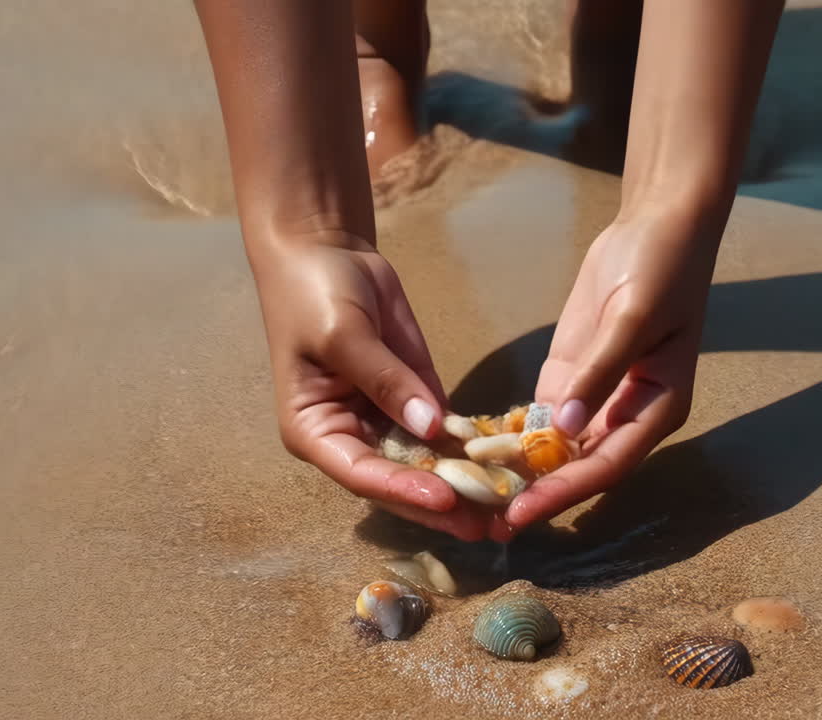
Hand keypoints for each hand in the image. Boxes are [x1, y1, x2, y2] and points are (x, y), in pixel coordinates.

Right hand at [253, 232, 491, 540]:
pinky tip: (507, 465)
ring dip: (465, 486)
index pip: (361, 473)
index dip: (403, 489)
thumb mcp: (343, 334)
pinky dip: (474, 450)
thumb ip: (385, 380)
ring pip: (427, 464)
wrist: (327, 252)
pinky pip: (446, 432)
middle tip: (488, 526)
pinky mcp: (417, 399)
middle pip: (398, 481)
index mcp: (315, 432)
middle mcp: (351, 437)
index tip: (445, 498)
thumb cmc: (314, 294)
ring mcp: (387, 421)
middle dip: (442, 505)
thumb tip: (429, 426)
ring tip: (507, 509)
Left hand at [506, 209, 720, 529]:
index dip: (566, 492)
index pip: (608, 464)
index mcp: (657, 408)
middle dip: (539, 495)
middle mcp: (627, 414)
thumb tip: (564, 429)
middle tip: (490, 524)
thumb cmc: (661, 268)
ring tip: (474, 499)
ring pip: (557, 450)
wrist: (657, 225)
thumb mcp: (633, 317)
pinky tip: (474, 455)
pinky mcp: (570, 377)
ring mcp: (595, 398)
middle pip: (581, 468)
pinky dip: (511, 437)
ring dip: (521, 474)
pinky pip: (539, 419)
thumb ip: (600, 373)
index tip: (524, 512)